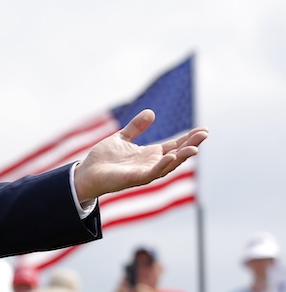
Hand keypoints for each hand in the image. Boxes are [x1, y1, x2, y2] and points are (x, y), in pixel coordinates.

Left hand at [74, 109, 207, 202]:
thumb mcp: (122, 138)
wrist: (86, 173)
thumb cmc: (103, 158)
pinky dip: (162, 165)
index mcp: (149, 155)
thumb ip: (136, 127)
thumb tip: (151, 112)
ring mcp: (144, 172)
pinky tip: (170, 156)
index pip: (174, 145)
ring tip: (195, 148)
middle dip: (191, 145)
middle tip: (205, 134)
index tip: (203, 129)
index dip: (188, 138)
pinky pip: (152, 172)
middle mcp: (151, 164)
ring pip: (168, 165)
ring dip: (182, 157)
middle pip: (176, 154)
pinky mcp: (134, 178)